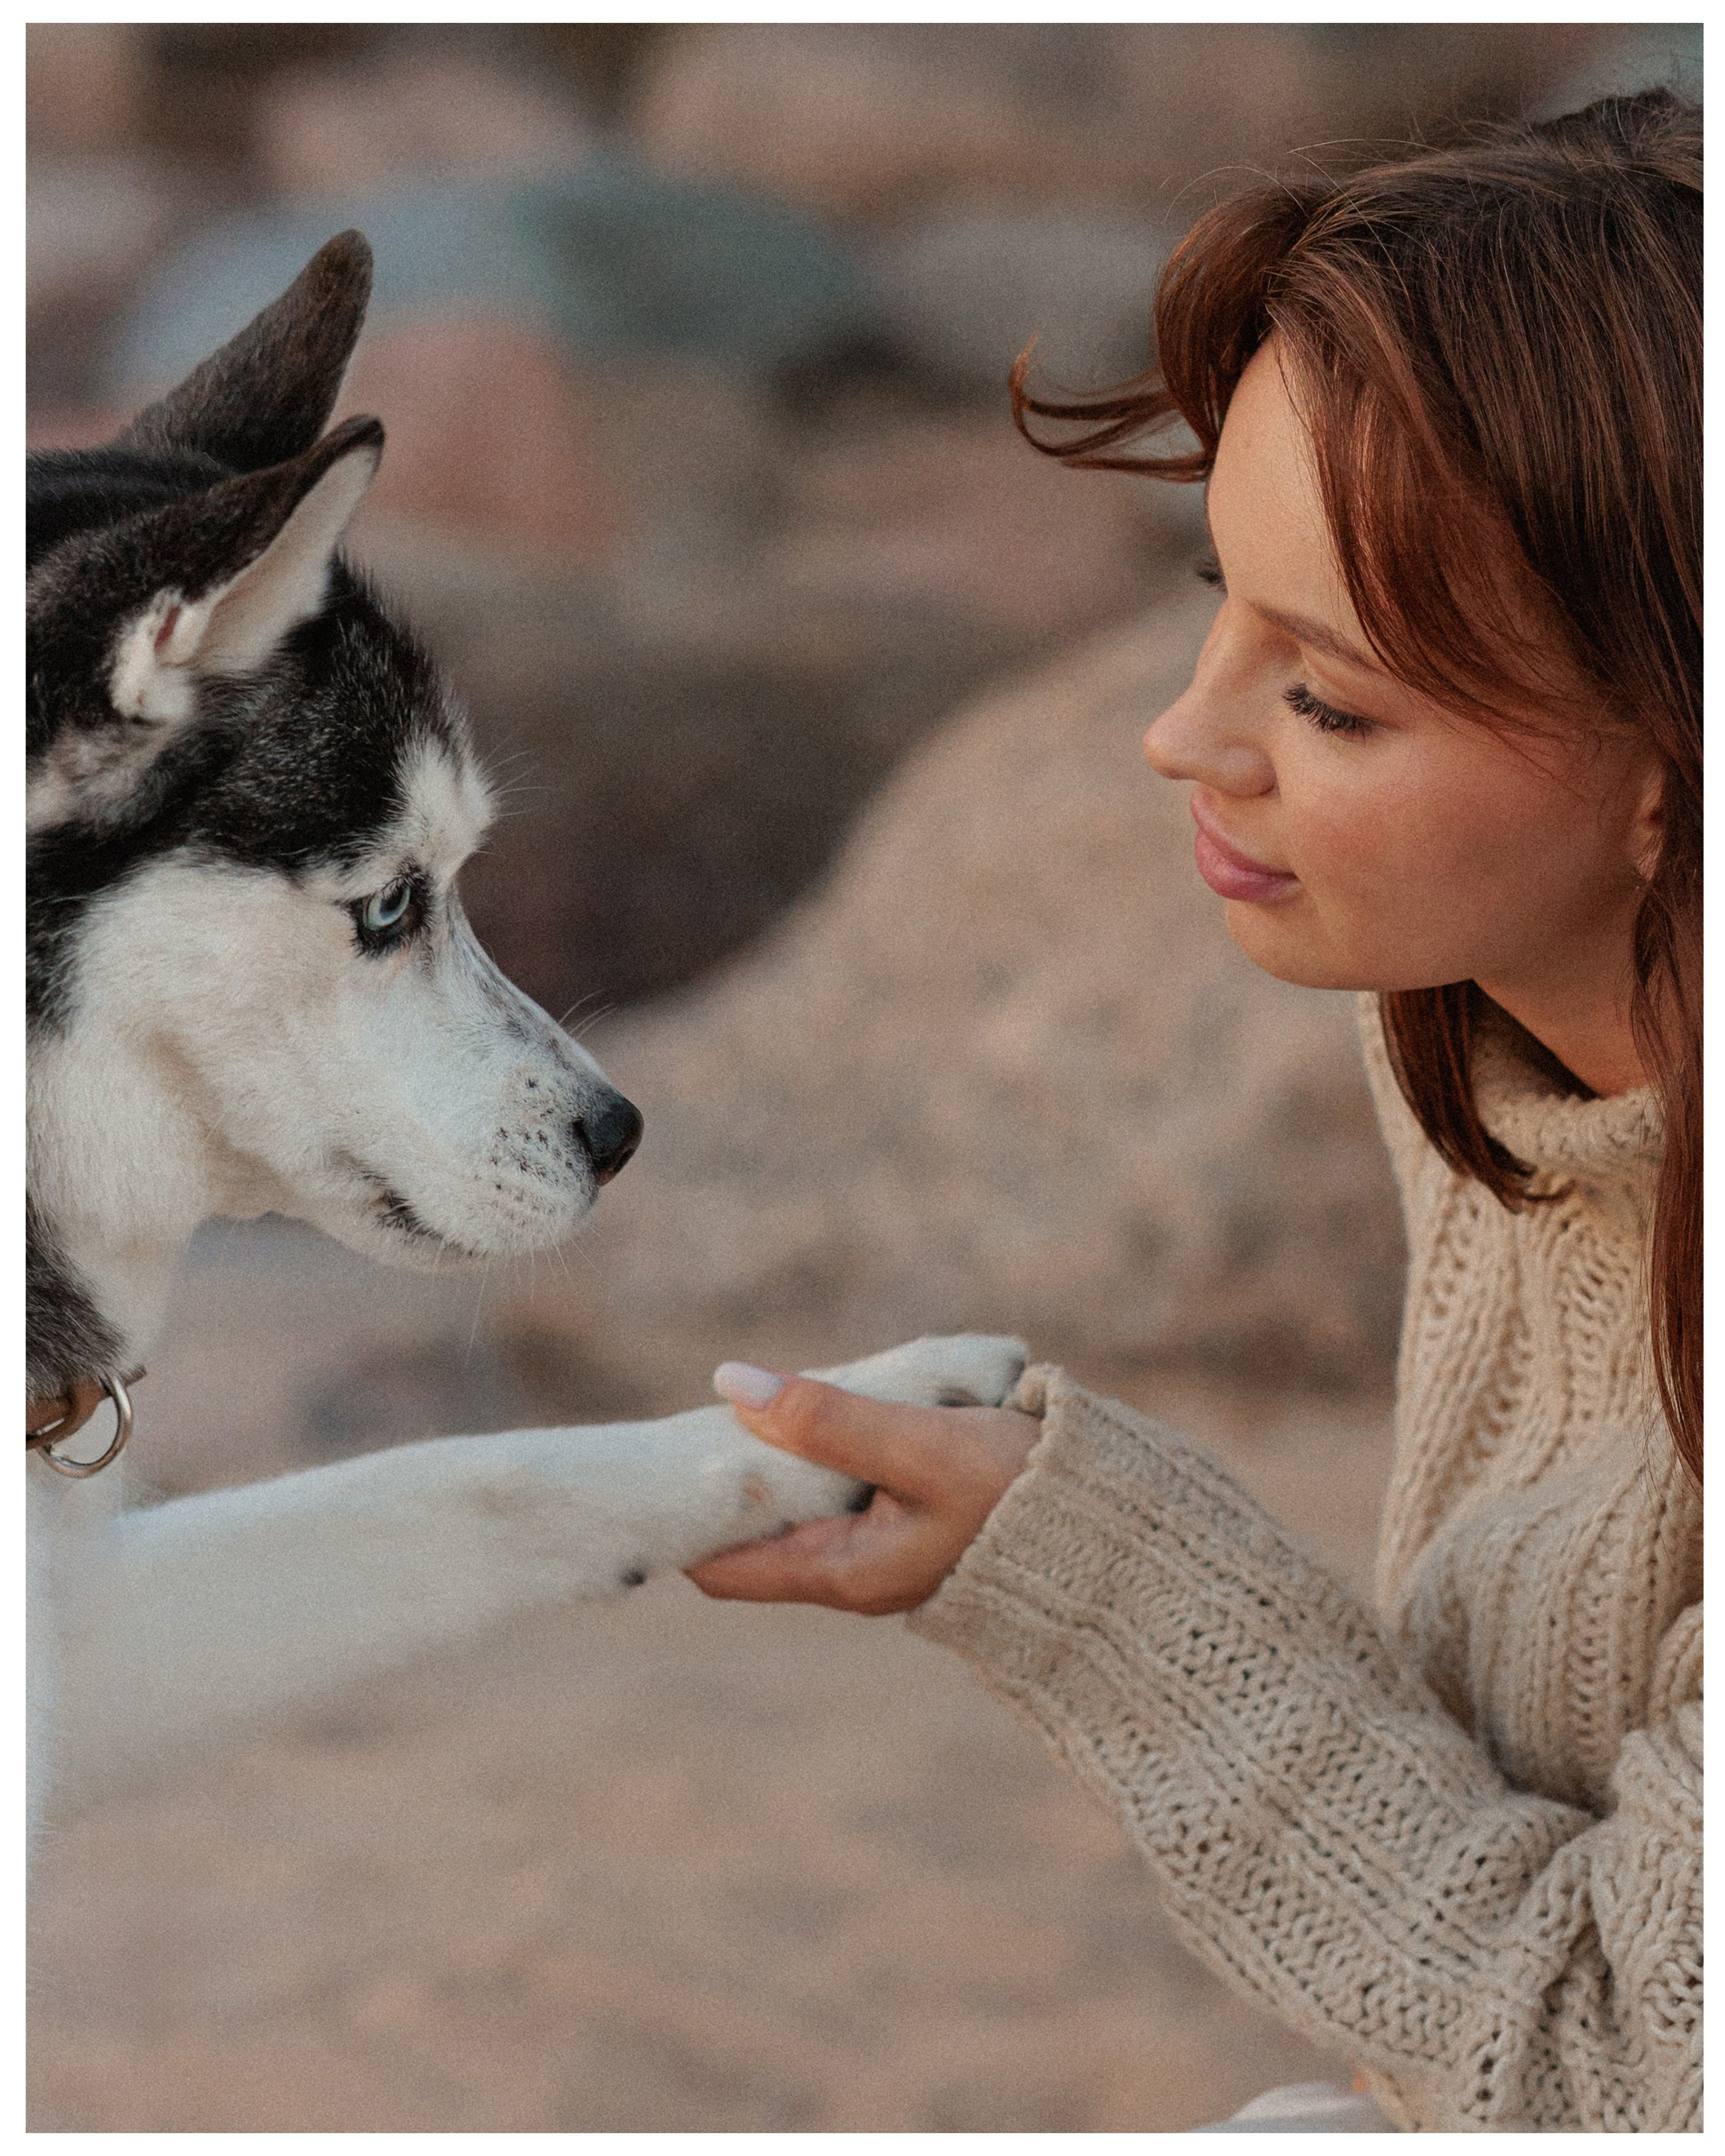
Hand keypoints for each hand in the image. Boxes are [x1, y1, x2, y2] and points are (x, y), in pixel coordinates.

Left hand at [686, 1366, 1040, 1613]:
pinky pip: (843, 1486)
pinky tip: (841, 1408)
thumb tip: (730, 1383)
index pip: (719, 1566)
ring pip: (800, 1500)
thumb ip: (829, 1416)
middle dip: (734, 1468)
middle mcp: (854, 1574)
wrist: (1118, 1526)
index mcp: (845, 1574)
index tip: (665, 1452)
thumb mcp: (922, 1446)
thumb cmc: (1021, 1493)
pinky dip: (828, 1448)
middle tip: (724, 1400)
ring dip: (786, 1451)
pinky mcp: (912, 1523)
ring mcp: (883, 1551)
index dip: (684, 1513)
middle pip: (755, 1528)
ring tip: (783, 1396)